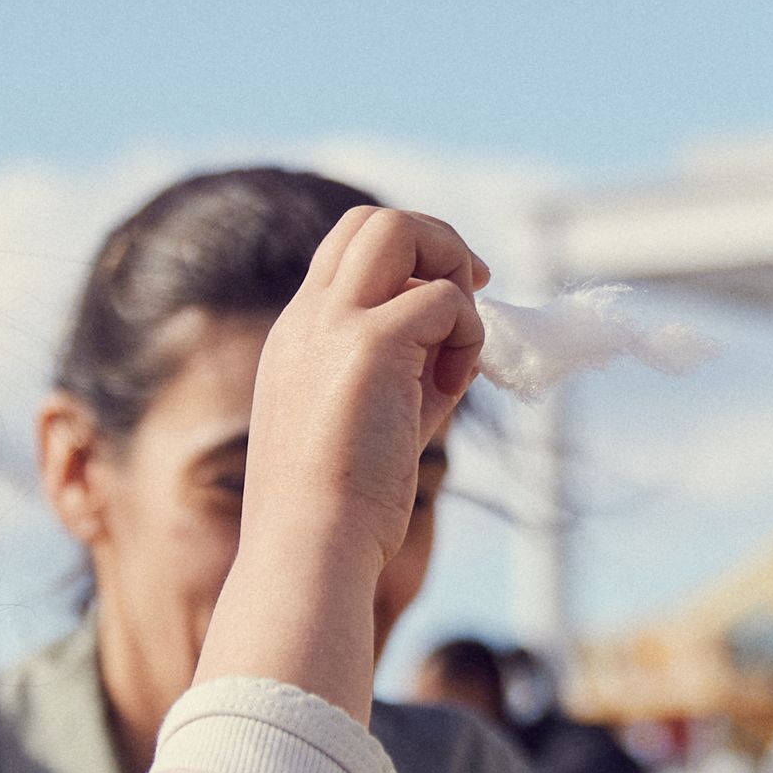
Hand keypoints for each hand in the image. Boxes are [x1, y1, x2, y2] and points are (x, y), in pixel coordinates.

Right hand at [196, 206, 483, 718]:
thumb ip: (405, 371)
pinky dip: (467, 333)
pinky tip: (453, 388)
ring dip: (450, 269)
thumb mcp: (369, 421)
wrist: (308, 551)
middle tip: (473, 291)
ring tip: (459, 343)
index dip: (409, 265)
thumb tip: (459, 340)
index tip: (448, 309)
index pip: (349, 253)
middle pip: (372, 221)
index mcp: (298, 336)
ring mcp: (334, 326)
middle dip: (436, 242)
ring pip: (398, 228)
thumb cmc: (341, 509)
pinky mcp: (370, 346)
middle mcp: (309, 319)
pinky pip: (444, 299)